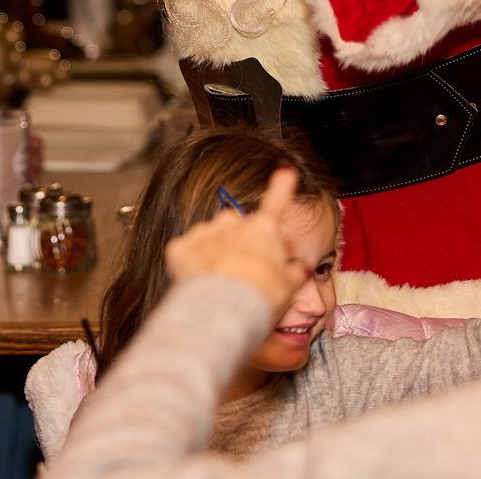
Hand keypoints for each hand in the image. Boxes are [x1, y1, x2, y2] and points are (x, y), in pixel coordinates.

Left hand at [164, 168, 309, 315]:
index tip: (285, 171)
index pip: (276, 203)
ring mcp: (205, 233)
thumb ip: (295, 272)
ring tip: (220, 282)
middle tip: (243, 272)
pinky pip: (186, 253)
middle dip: (240, 244)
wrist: (226, 308)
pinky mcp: (181, 248)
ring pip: (211, 239)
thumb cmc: (262, 296)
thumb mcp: (289, 286)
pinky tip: (198, 282)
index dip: (282, 187)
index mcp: (263, 230)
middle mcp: (233, 223)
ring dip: (214, 253)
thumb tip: (300, 269)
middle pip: (238, 229)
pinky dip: (190, 265)